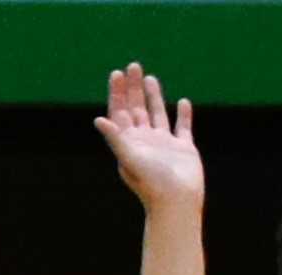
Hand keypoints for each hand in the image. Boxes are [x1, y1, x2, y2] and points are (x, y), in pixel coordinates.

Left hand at [92, 66, 201, 215]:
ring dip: (153, 97)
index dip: (117, 93)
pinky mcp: (184, 148)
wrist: (176, 201)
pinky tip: (183, 102)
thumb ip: (115, 138)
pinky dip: (183, 114)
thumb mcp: (129, 157)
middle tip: (133, 65)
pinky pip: (183, 127)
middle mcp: (144, 141)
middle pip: (136, 108)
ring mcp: (164, 144)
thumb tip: (97, 119)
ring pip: (158, 114)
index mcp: (129, 142)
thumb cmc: (151, 182)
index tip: (117, 73)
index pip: (119, 112)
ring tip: (150, 78)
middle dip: (134, 88)